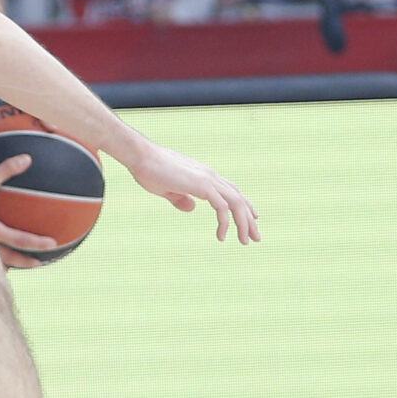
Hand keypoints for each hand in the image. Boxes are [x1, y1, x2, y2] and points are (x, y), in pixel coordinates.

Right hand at [126, 142, 259, 243]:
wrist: (141, 157)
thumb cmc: (149, 170)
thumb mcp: (167, 189)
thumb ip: (180, 199)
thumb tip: (191, 208)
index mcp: (204, 175)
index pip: (231, 190)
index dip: (243, 204)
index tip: (252, 218)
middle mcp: (210, 176)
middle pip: (239, 198)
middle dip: (249, 219)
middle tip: (255, 237)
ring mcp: (208, 180)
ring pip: (236, 203)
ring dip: (244, 223)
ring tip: (245, 241)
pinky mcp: (203, 186)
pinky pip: (222, 208)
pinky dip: (225, 223)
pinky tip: (222, 237)